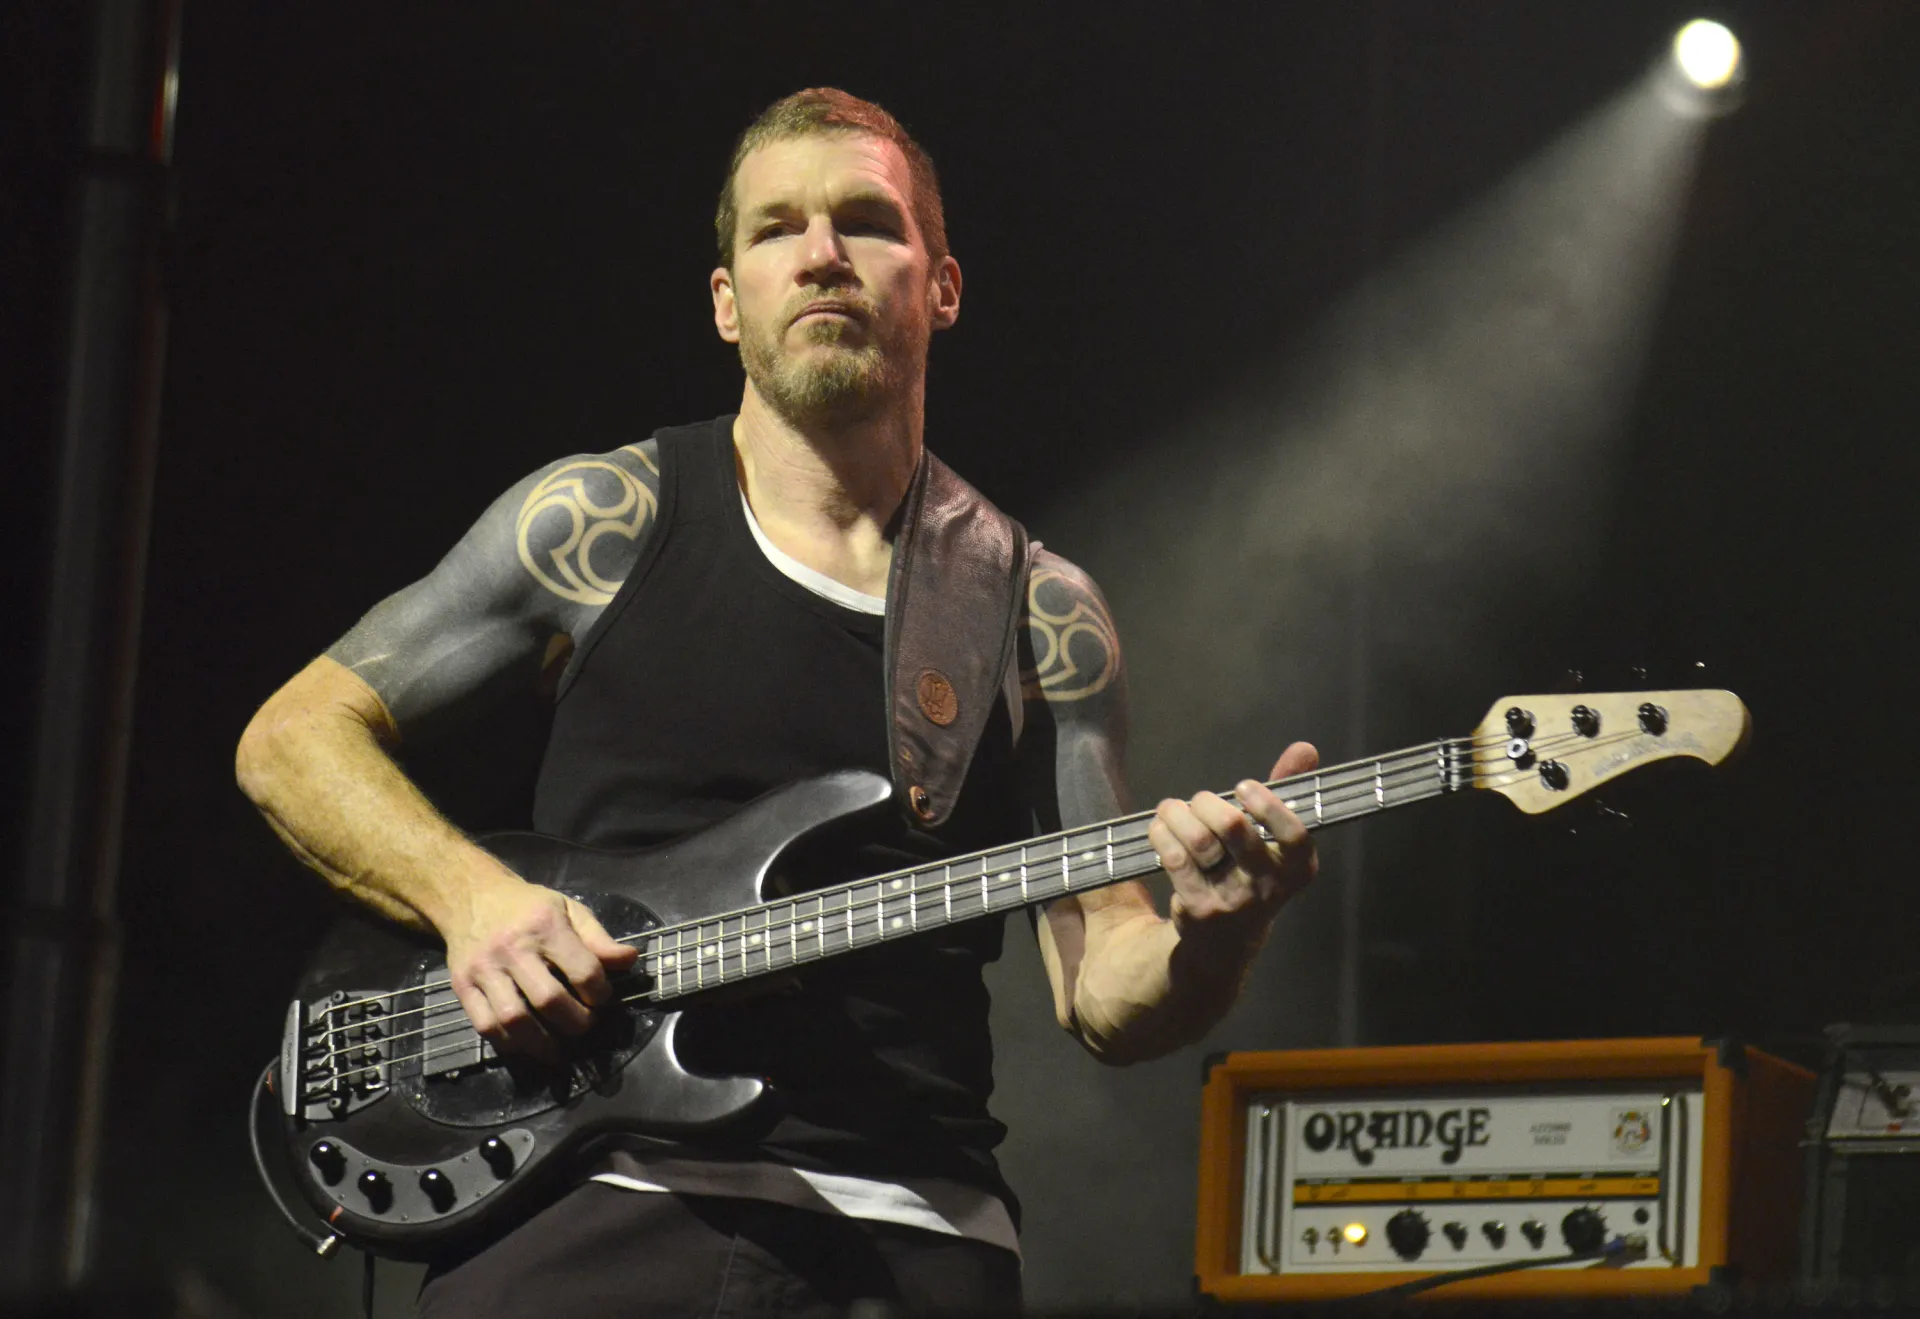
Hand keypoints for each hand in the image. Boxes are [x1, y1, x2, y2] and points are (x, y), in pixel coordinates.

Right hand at [442, 876, 638, 1058]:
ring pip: (514, 1020)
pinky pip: (486, 1027)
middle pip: (549, 1001)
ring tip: (559, 1048)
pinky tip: (527, 1044)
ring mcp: (483, 970)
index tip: (602, 998)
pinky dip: (509, 1044)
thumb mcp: (569, 909)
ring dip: (542, 1044)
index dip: (600, 994)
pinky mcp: (462, 987)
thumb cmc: (527, 906)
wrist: (471, 895)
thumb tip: (629, 961)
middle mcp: (512, 948)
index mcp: (545, 926)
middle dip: (576, 1023)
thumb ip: (599, 939)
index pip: (583, 972)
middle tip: (585, 1025)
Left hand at [1150, 742, 1319, 940]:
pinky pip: (1175, 859)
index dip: (1267, 806)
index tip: (1243, 787)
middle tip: (1199, 801)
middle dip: (1207, 803)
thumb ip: (1287, 791)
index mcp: (1297, 867)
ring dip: (1177, 814)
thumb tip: (1305, 748)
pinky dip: (1162, 834)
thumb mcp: (1274, 837)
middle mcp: (1268, 887)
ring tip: (1171, 810)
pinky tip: (1160, 830)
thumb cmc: (1250, 871)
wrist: (1225, 942)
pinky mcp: (1199, 910)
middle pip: (1234, 828)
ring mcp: (1234, 901)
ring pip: (1199, 840)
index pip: (1294, 835)